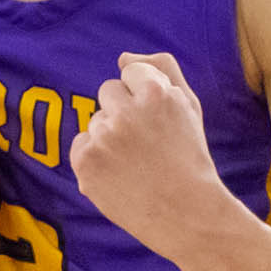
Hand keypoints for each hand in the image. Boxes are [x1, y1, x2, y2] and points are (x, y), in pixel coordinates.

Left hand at [69, 53, 234, 265]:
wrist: (186, 214)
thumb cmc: (189, 157)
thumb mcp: (189, 106)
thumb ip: (161, 68)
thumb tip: (121, 56)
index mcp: (155, 92)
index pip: (130, 72)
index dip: (144, 97)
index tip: (157, 121)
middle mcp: (126, 112)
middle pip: (107, 91)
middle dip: (123, 112)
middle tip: (146, 144)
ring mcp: (102, 138)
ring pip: (95, 121)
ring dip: (110, 137)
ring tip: (136, 165)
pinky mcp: (85, 163)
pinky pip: (81, 145)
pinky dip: (95, 160)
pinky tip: (118, 176)